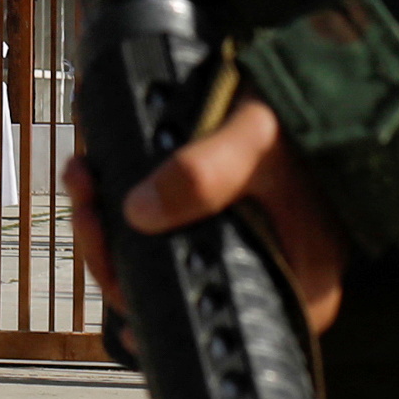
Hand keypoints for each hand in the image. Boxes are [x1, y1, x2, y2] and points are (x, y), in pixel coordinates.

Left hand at [68, 95, 350, 338]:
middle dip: (110, 249)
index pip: (205, 322)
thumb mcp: (254, 141)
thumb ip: (205, 176)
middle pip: (167, 294)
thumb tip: (139, 214)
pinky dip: (120, 209)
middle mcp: (264, 283)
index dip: (141, 297)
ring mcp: (236, 257)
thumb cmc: (296, 118)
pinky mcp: (213, 229)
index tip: (103, 253)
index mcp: (293, 287)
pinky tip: (96, 178)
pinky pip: (156, 236)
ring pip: (153, 264)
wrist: (313, 76)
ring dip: (106, 224)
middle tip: (85, 202)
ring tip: (84, 178)